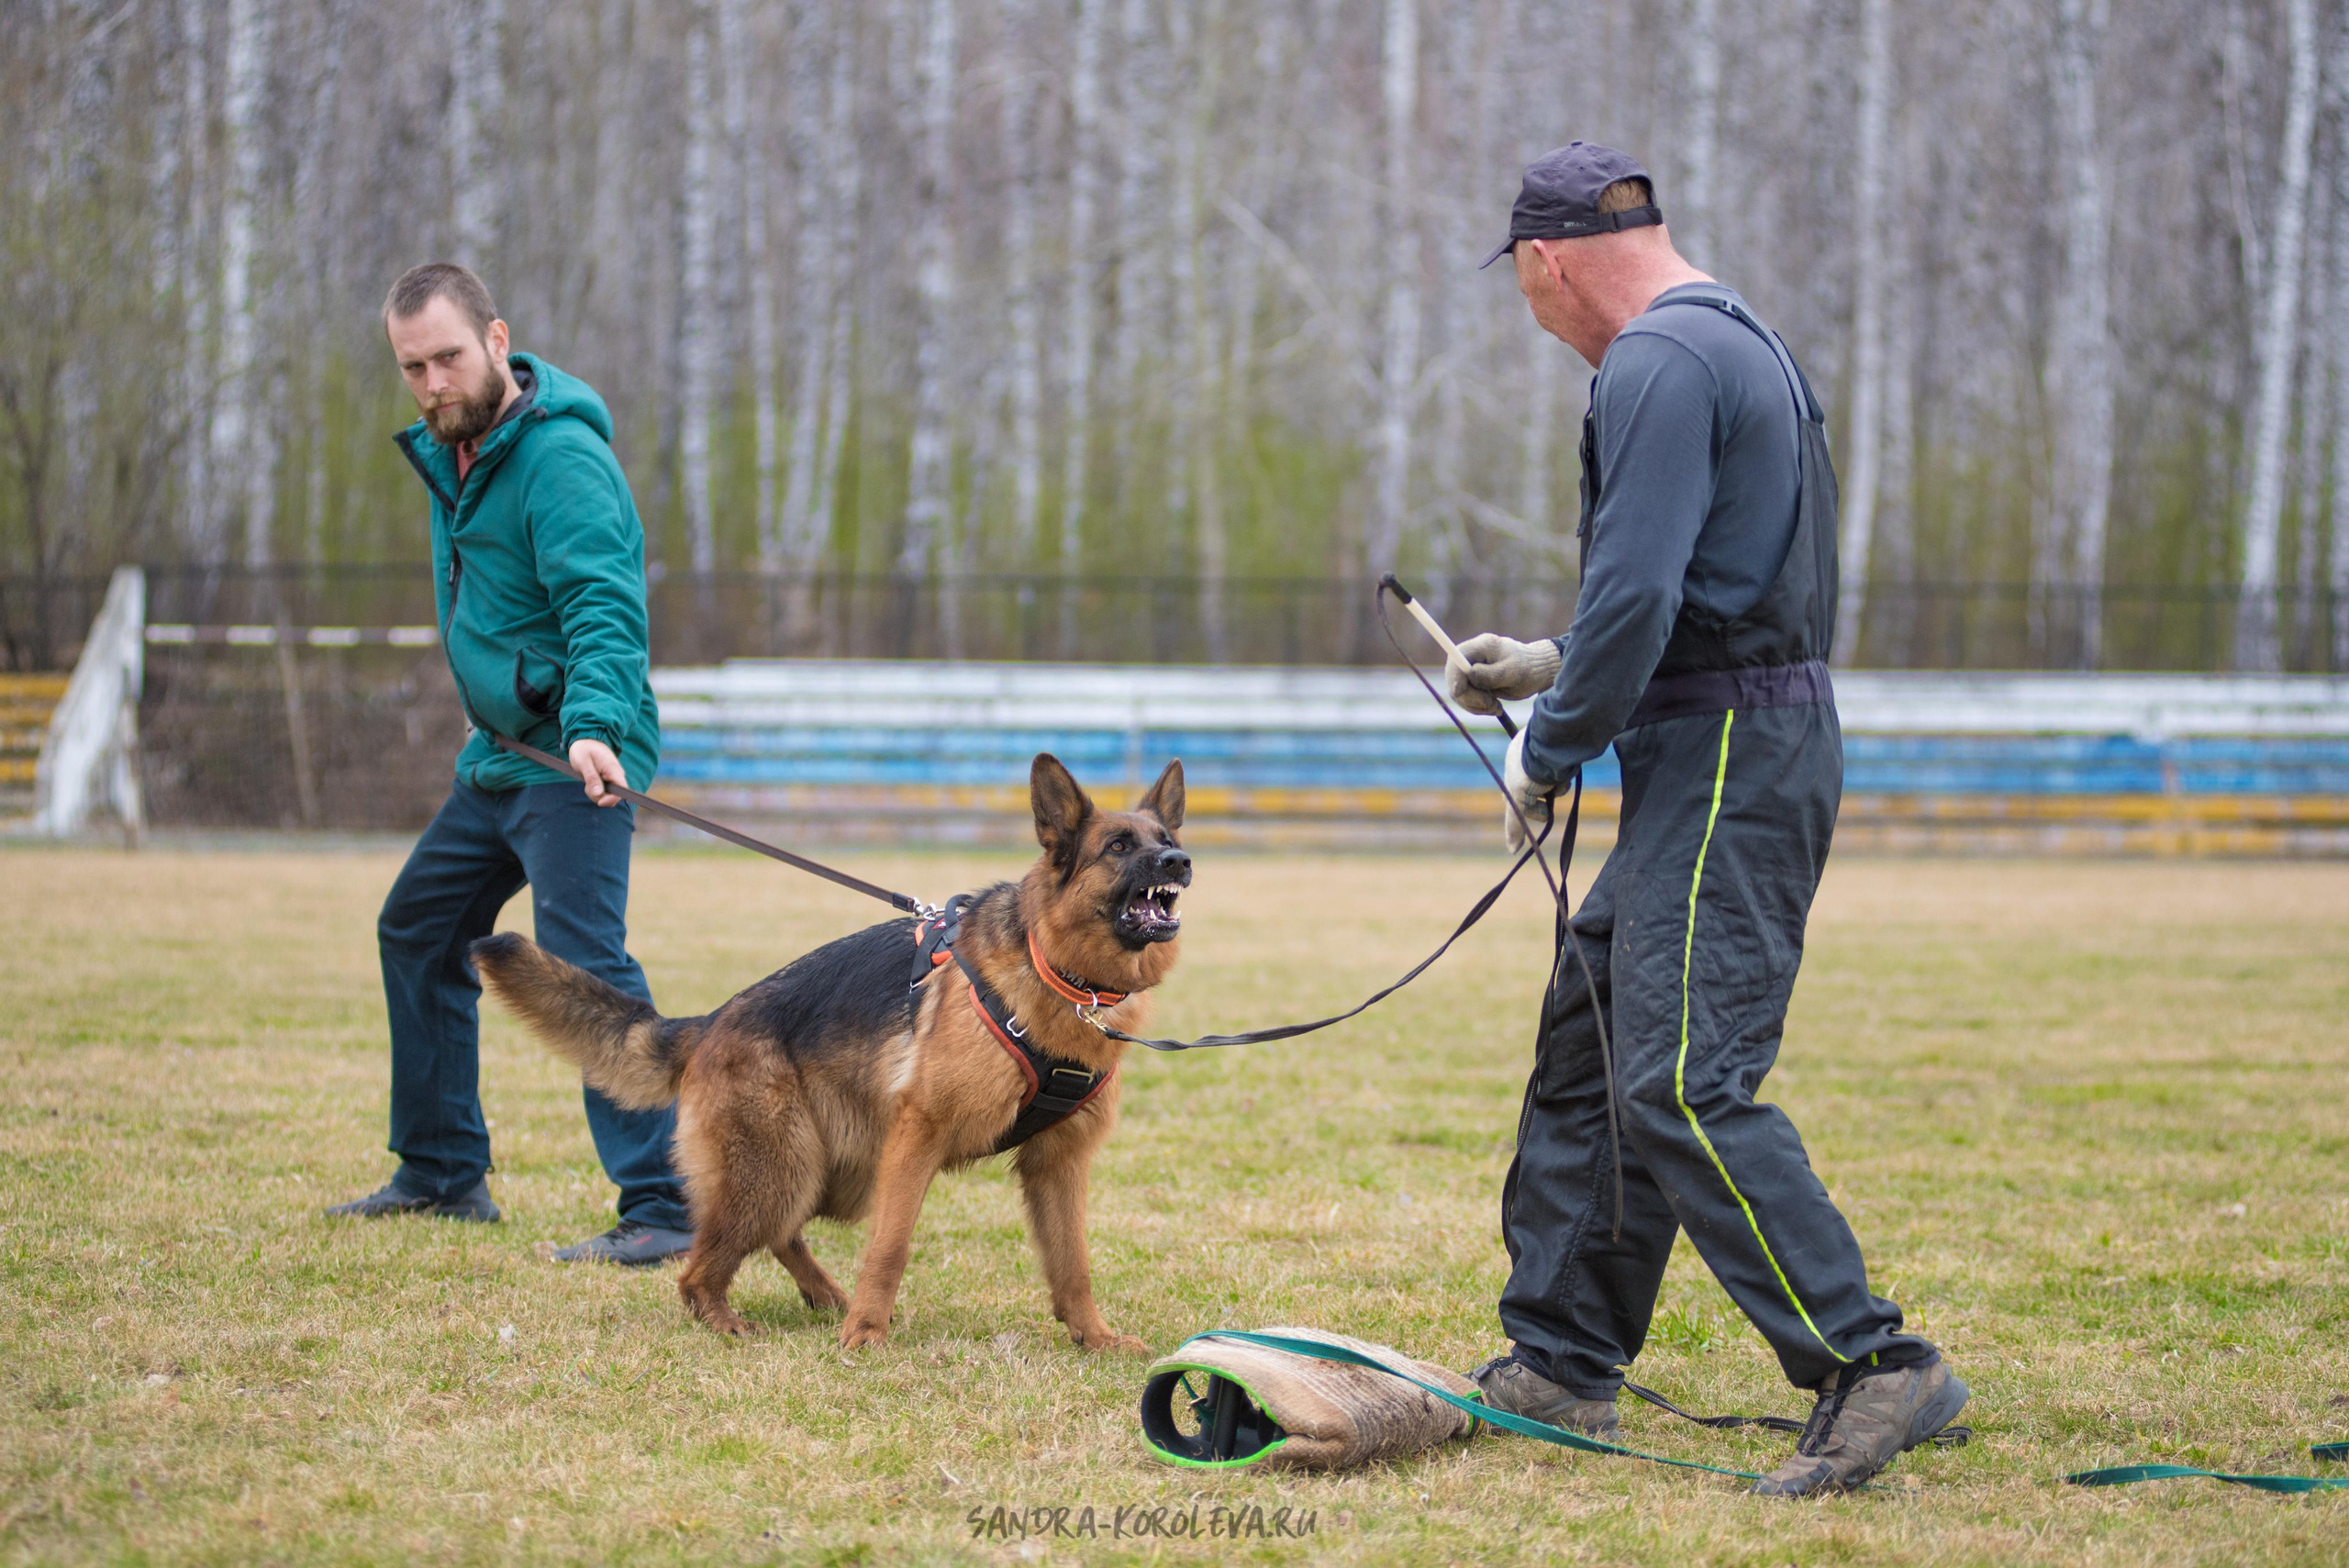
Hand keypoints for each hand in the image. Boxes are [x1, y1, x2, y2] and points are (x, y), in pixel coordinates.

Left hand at [568, 738, 626, 805]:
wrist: (585, 739)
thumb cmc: (583, 749)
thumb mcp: (583, 762)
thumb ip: (591, 778)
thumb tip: (598, 795)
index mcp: (613, 769)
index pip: (622, 789)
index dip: (612, 799)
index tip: (600, 802)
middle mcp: (616, 774)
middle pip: (613, 796)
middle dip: (599, 796)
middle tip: (586, 786)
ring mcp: (613, 777)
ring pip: (607, 795)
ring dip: (594, 793)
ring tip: (587, 780)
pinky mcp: (608, 779)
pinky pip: (604, 791)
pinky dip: (594, 790)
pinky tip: (589, 780)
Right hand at [1446, 633, 1562, 715]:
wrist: (1536, 672)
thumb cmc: (1528, 669)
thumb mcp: (1513, 672)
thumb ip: (1490, 674)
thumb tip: (1469, 674)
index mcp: (1480, 646)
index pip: (1456, 660)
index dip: (1455, 677)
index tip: (1461, 693)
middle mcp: (1471, 656)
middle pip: (1454, 678)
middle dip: (1469, 697)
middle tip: (1491, 705)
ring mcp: (1470, 669)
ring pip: (1458, 692)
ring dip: (1474, 705)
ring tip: (1496, 708)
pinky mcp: (1472, 682)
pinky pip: (1465, 698)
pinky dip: (1477, 707)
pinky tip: (1494, 707)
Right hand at [1502, 729, 1553, 853]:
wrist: (1549, 750)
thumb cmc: (1527, 775)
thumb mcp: (1517, 803)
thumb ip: (1514, 825)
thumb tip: (1512, 851)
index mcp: (1510, 768)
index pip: (1515, 797)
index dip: (1528, 810)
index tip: (1542, 816)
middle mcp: (1525, 761)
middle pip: (1535, 793)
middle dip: (1544, 803)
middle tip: (1548, 807)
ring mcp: (1543, 756)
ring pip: (1550, 786)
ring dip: (1555, 792)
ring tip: (1557, 787)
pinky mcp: (1561, 754)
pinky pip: (1562, 774)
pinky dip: (1563, 781)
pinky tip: (1565, 778)